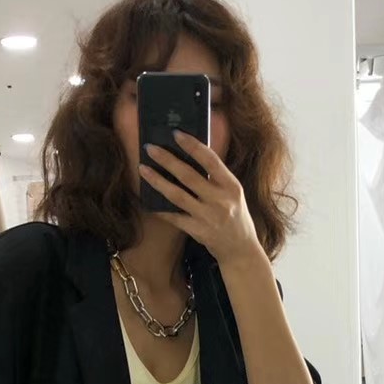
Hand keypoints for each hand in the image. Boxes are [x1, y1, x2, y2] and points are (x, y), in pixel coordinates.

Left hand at [139, 133, 264, 269]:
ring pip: (177, 195)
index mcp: (231, 186)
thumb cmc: (235, 216)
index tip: (175, 134)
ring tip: (143, 168)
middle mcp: (220, 200)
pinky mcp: (198, 232)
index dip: (192, 145)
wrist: (240, 249)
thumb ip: (216, 177)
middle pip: (189, 176)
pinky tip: (147, 199)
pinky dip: (160, 209)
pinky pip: (174, 217)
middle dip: (167, 160)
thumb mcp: (232, 193)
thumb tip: (190, 155)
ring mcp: (208, 217)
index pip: (210, 160)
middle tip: (150, 147)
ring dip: (157, 181)